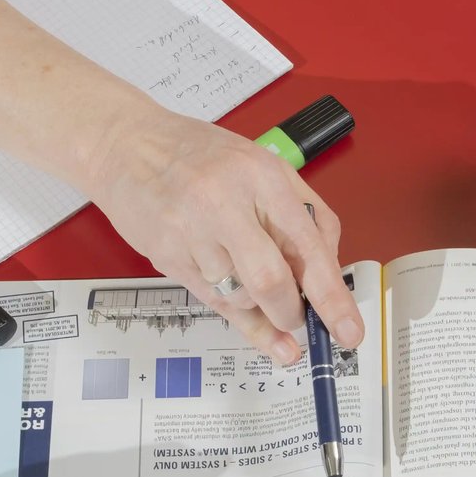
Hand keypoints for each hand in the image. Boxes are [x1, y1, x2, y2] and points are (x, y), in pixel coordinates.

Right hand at [84, 108, 364, 364]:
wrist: (127, 145)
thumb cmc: (200, 156)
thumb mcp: (262, 167)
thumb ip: (302, 216)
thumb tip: (328, 274)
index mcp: (262, 177)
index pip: (307, 247)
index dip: (332, 298)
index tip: (348, 331)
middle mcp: (226, 202)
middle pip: (271, 282)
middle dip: (290, 313)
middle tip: (297, 318)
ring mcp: (191, 231)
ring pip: (239, 298)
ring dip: (257, 309)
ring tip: (253, 287)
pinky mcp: (167, 254)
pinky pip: (211, 299)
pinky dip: (232, 307)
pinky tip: (238, 303)